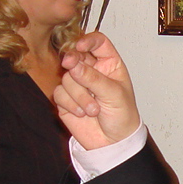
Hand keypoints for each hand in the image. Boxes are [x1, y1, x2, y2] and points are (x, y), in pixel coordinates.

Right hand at [54, 33, 140, 148]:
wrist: (113, 143)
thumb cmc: (122, 116)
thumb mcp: (113, 94)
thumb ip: (93, 78)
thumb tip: (72, 63)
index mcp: (109, 64)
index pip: (98, 42)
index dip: (88, 40)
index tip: (79, 46)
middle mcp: (92, 71)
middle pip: (76, 56)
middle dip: (73, 62)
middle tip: (71, 66)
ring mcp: (78, 85)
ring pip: (67, 77)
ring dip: (79, 95)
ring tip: (93, 110)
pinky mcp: (66, 99)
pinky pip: (59, 93)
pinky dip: (70, 104)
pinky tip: (82, 114)